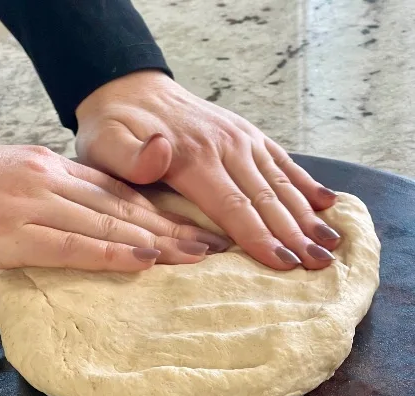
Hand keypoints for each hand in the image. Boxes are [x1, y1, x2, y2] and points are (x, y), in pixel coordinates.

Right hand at [0, 142, 229, 272]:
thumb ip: (38, 189)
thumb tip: (68, 206)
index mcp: (43, 165)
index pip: (113, 189)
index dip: (155, 209)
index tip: (187, 224)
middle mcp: (46, 179)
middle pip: (122, 206)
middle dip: (171, 228)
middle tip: (212, 244)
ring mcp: (31, 205)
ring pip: (107, 225)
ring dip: (156, 243)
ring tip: (196, 258)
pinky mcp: (12, 235)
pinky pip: (72, 246)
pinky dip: (112, 255)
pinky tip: (144, 264)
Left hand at [75, 70, 340, 270]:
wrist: (127, 89)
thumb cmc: (112, 130)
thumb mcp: (104, 145)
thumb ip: (130, 157)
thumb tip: (161, 154)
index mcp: (192, 158)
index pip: (233, 207)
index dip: (260, 238)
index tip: (285, 265)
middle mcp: (225, 146)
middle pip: (266, 199)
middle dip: (294, 235)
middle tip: (320, 265)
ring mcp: (240, 138)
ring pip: (281, 182)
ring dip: (307, 214)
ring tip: (331, 242)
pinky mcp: (246, 134)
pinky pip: (282, 159)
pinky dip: (305, 182)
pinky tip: (326, 202)